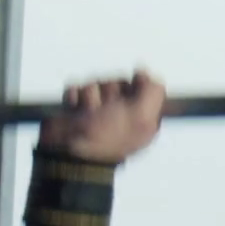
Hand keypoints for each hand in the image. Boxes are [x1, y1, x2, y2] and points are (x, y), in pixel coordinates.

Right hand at [38, 70, 166, 162]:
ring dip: (90, 98)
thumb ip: (153, 91)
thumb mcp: (141, 118)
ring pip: (95, 84)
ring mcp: (96, 109)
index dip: (134, 89)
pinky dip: (74, 98)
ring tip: (88, 116)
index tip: (129, 99)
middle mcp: (120, 112)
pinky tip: (76, 112)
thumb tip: (142, 72)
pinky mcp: (75, 106)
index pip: (141, 85)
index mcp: (139, 116)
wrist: (71, 153)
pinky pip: (75, 88)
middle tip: (106, 113)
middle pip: (117, 82)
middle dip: (109, 94)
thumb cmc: (108, 138)